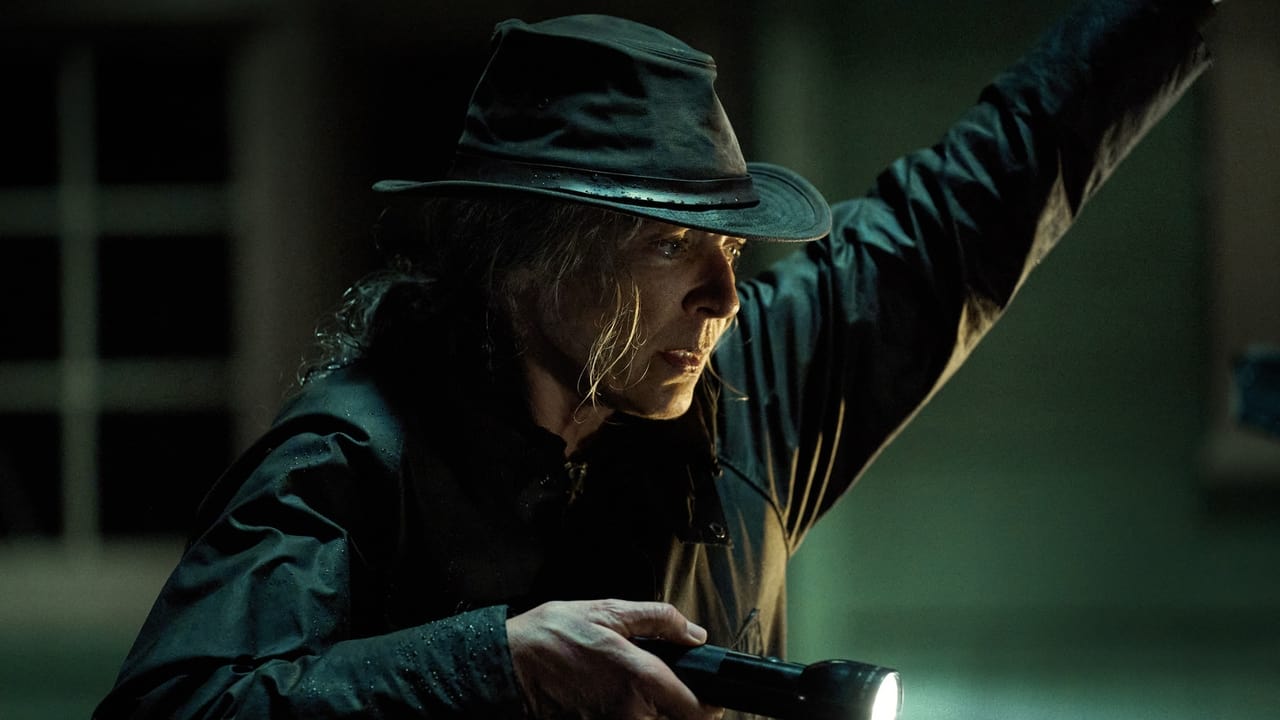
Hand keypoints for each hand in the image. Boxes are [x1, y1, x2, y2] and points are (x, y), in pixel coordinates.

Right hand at [505, 599, 723, 719]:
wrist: (506, 664)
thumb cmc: (551, 636)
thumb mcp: (608, 611)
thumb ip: (658, 619)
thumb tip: (693, 632)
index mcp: (639, 678)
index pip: (697, 711)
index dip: (709, 704)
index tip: (709, 695)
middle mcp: (629, 712)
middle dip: (676, 705)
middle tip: (661, 681)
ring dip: (650, 711)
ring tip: (627, 685)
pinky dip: (627, 714)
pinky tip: (608, 695)